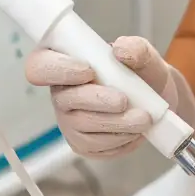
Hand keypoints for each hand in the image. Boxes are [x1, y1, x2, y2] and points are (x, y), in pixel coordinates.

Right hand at [25, 36, 194, 158]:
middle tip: (123, 100)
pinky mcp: (81, 143)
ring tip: (143, 118)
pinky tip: (136, 131)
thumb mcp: (143, 53)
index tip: (89, 71)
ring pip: (82, 127)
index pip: (39, 66)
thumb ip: (135, 48)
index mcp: (62, 62)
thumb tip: (121, 51)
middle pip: (63, 101)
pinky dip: (119, 140)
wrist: (155, 98)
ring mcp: (68, 120)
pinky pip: (95, 147)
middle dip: (95, 101)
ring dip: (115, 124)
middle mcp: (59, 93)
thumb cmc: (139, 71)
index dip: (59, 70)